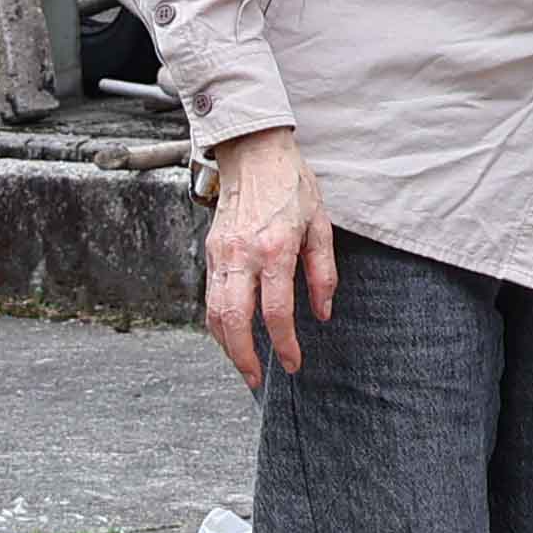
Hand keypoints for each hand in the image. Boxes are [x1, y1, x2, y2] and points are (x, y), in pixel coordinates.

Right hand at [202, 130, 336, 389]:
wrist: (253, 152)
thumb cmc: (290, 184)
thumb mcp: (320, 224)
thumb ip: (323, 272)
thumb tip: (322, 312)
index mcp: (274, 249)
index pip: (276, 312)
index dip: (285, 345)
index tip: (294, 363)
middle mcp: (242, 255)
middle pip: (234, 321)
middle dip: (244, 357)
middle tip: (258, 380)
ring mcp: (221, 255)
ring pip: (215, 314)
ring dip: (227, 347)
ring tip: (243, 366)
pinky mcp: (211, 252)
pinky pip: (210, 298)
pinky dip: (218, 324)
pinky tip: (231, 337)